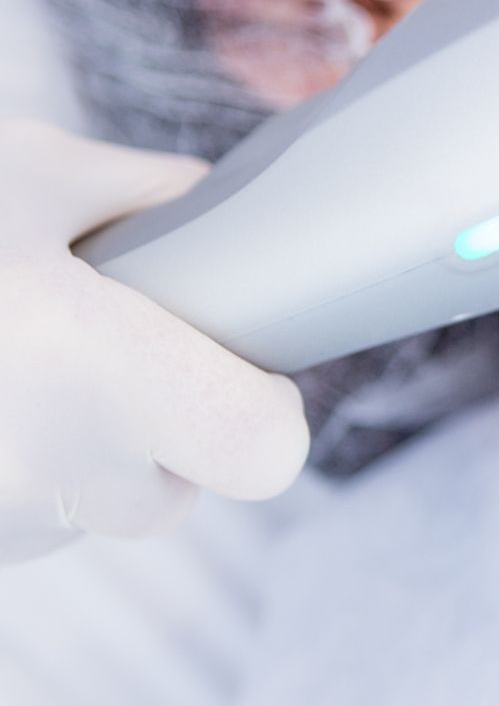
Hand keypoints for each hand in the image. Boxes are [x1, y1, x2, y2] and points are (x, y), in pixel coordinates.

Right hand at [0, 118, 309, 563]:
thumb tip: (207, 202)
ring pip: (97, 503)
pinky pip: (28, 512)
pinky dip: (16, 457)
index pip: (261, 450)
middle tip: (102, 341)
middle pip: (179, 482)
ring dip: (80, 442)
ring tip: (18, 354)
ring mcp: (2, 531)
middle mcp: (50, 476)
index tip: (237, 357)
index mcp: (88, 371)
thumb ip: (138, 191)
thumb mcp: (21, 173)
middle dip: (161, 418)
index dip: (266, 408)